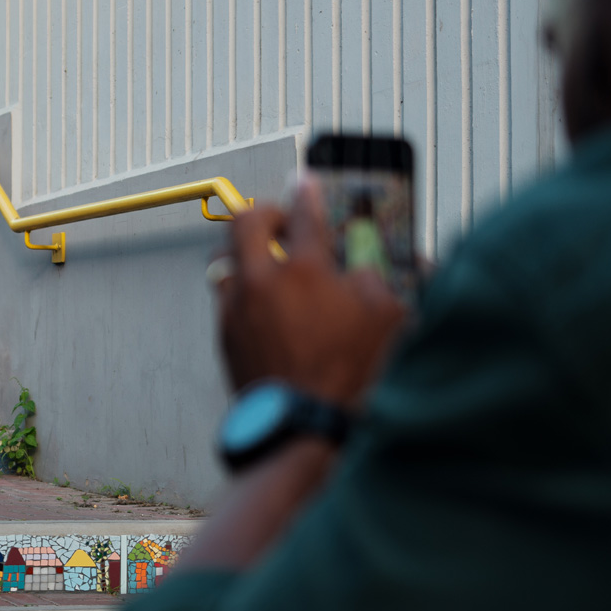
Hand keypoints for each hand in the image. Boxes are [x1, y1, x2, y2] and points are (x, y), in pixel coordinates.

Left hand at [215, 181, 406, 405]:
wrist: (303, 428)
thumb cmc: (351, 378)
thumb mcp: (386, 320)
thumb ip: (371, 280)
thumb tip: (355, 270)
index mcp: (306, 271)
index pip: (304, 214)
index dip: (306, 193)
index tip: (304, 182)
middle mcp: (262, 283)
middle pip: (245, 223)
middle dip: (263, 214)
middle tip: (281, 222)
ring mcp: (237, 310)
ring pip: (225, 260)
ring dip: (245, 254)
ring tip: (268, 264)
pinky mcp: (224, 337)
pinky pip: (225, 298)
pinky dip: (242, 291)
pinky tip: (263, 306)